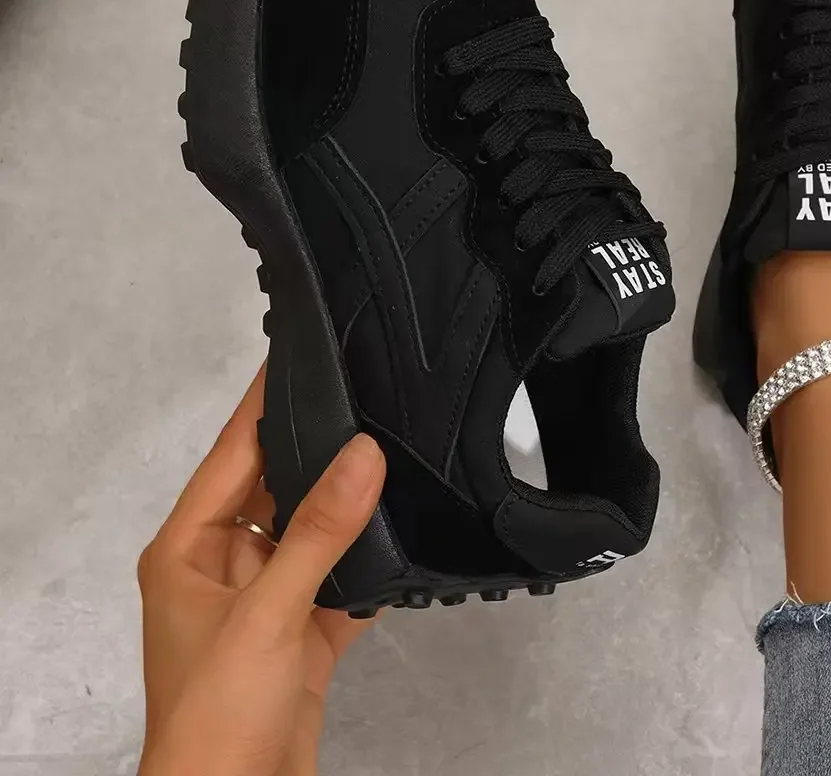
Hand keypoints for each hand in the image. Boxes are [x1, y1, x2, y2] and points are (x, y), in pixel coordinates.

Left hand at [137, 366, 386, 775]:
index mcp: (189, 548)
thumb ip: (318, 530)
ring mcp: (265, 601)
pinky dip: (369, 564)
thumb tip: (363, 453)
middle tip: (370, 395)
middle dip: (320, 450)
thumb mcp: (267, 611)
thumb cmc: (218, 714)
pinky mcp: (302, 636)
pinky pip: (339, 581)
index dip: (264, 403)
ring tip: (397, 449)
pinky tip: (405, 534)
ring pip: (312, 533)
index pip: (233, 454)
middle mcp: (224, 565)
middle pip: (277, 488)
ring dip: (349, 507)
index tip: (300, 351)